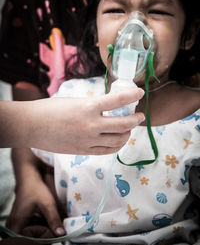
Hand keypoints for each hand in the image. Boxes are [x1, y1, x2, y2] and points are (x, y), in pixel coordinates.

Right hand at [6, 167, 65, 236]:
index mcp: (16, 226)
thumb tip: (62, 234)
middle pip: (31, 240)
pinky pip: (32, 230)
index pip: (29, 243)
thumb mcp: (47, 204)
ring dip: (44, 231)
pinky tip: (47, 219)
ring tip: (51, 222)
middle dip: (44, 236)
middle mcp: (14, 228)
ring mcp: (17, 225)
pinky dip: (41, 226)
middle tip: (55, 228)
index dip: (42, 240)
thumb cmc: (35, 188)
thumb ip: (54, 219)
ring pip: (32, 236)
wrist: (29, 176)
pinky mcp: (22, 221)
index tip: (53, 233)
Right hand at [29, 87, 144, 153]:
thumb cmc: (50, 109)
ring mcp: (88, 140)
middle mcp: (91, 125)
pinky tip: (117, 140)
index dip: (133, 95)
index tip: (140, 93)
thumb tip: (107, 109)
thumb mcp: (75, 101)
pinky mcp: (83, 151)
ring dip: (128, 133)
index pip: (118, 100)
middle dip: (136, 120)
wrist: (32, 126)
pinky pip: (107, 151)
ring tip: (129, 129)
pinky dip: (116, 145)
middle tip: (140, 116)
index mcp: (88, 106)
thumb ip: (93, 106)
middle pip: (124, 124)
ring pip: (118, 140)